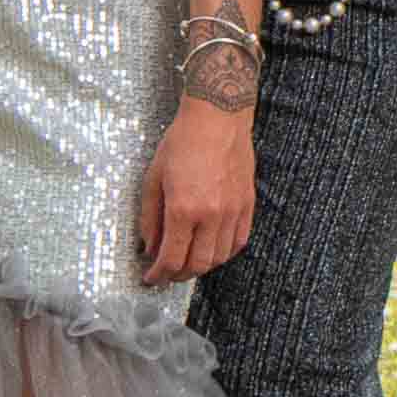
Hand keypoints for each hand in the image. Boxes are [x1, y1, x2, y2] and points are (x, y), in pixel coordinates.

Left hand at [138, 96, 256, 280]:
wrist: (217, 118)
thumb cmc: (182, 142)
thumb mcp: (153, 179)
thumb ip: (150, 218)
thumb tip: (149, 247)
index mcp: (183, 209)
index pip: (171, 258)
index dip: (158, 275)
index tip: (150, 278)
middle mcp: (211, 215)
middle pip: (197, 265)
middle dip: (178, 275)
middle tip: (167, 273)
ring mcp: (233, 211)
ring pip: (220, 258)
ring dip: (201, 266)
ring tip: (187, 261)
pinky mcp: (247, 204)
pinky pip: (239, 241)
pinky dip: (224, 253)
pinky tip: (211, 249)